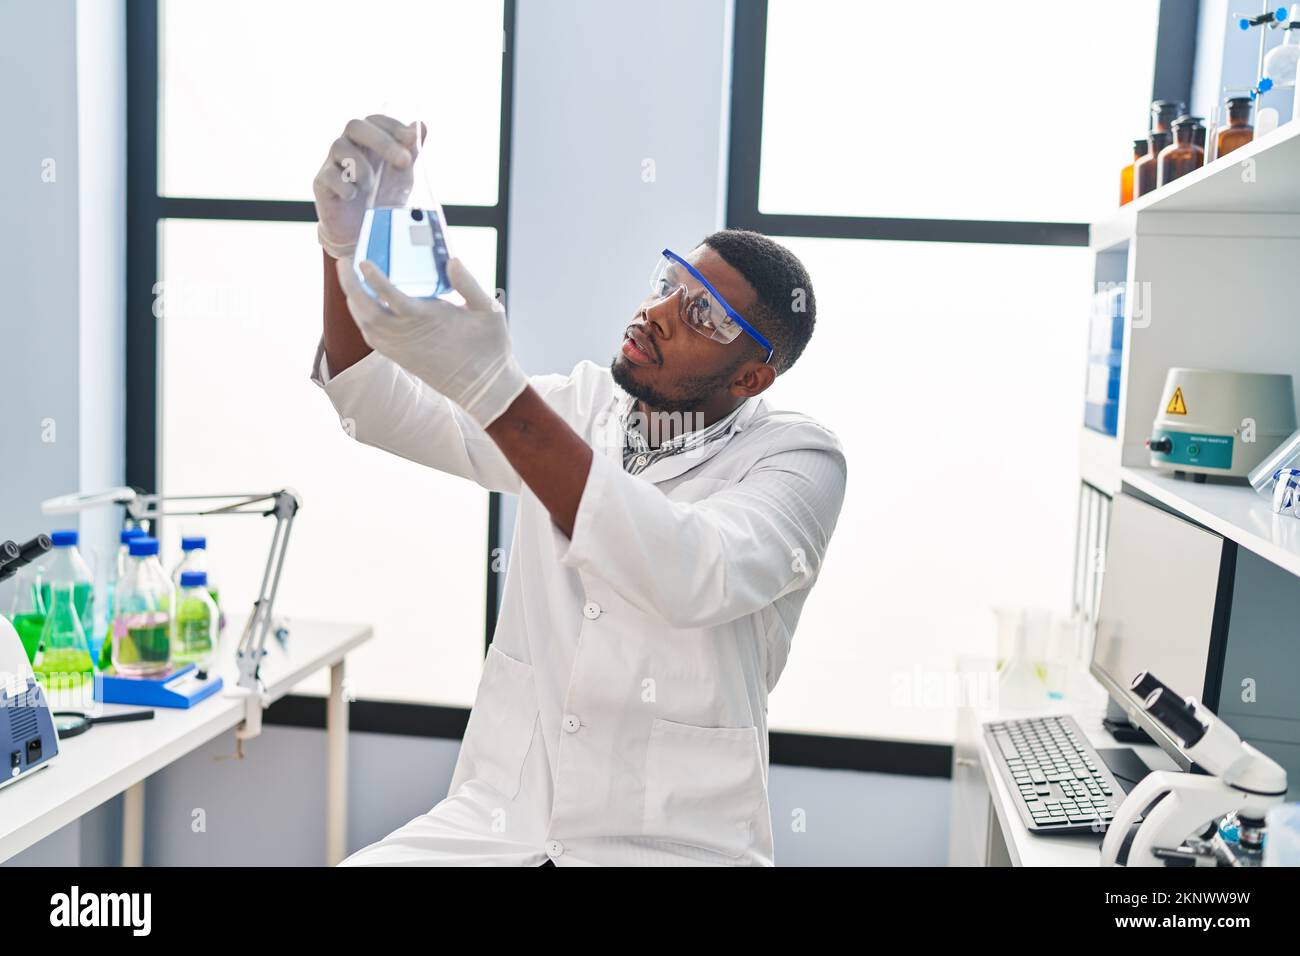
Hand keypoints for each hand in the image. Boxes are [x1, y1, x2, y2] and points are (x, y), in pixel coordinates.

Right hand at [313, 115, 420, 258]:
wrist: (363, 231)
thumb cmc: (382, 197)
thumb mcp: (402, 175)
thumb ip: (411, 151)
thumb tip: (421, 125)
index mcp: (368, 141)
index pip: (375, 120)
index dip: (393, 126)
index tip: (412, 138)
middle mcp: (348, 146)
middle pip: (355, 126)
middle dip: (382, 141)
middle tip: (405, 161)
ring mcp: (332, 163)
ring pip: (340, 147)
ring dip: (363, 167)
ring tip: (372, 187)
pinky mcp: (322, 183)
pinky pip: (329, 174)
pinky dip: (345, 185)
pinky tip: (354, 196)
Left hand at [335, 256, 527, 428]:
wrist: (485, 387)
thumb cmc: (490, 347)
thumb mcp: (490, 311)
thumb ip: (469, 284)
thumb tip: (451, 260)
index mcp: (428, 320)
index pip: (390, 296)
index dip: (373, 278)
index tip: (363, 261)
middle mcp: (408, 335)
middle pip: (366, 309)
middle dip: (350, 285)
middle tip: (344, 263)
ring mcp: (401, 349)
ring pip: (365, 324)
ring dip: (354, 301)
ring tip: (351, 279)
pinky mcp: (400, 358)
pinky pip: (371, 337)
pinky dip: (361, 319)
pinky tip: (362, 306)